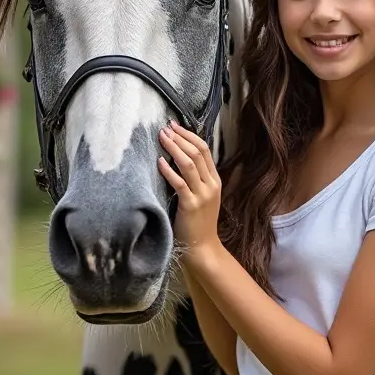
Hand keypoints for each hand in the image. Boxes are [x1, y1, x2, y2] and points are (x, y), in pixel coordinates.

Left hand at [157, 120, 221, 248]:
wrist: (202, 247)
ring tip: (161, 137)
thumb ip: (195, 179)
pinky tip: (159, 162)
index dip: (189, 135)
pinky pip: (179, 183)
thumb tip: (177, 157)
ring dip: (174, 148)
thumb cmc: (198, 222)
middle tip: (165, 127)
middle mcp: (211, 185)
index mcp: (215, 180)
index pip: (204, 149)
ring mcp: (202, 195)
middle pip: (197, 152)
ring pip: (189, 164)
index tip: (174, 126)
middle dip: (180, 137)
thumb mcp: (202, 196)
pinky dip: (169, 170)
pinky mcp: (190, 205)